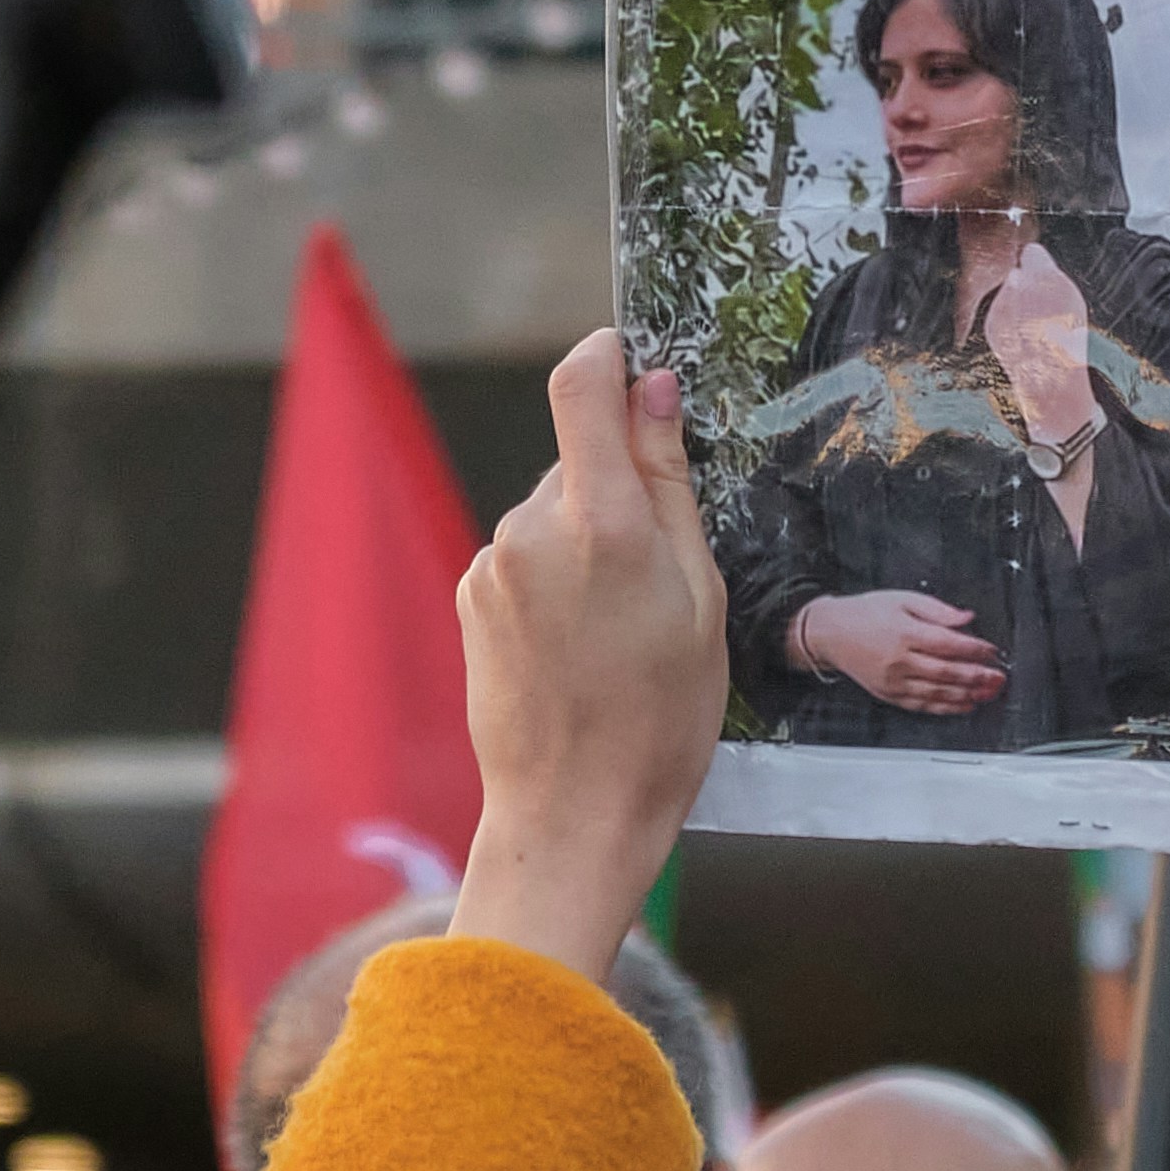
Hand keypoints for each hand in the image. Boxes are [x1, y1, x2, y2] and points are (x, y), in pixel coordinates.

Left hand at [450, 334, 727, 980]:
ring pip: (553, 512)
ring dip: (587, 540)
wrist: (574, 813)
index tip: (632, 361)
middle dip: (618, 490)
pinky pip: (525, 556)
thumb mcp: (698, 597)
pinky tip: (582, 644)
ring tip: (622, 627)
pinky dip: (556, 578)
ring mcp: (492, 565)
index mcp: (599, 523)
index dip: (607, 357)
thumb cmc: (659, 719)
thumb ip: (668, 484)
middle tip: (662, 572)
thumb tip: (654, 390)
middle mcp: (530, 530)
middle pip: (578, 461)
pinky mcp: (471, 598)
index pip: (583, 386)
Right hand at [791, 586, 1004, 715]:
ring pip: (937, 693)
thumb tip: (967, 618)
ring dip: (967, 695)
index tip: (992, 651)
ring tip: (988, 693)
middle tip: (998, 677)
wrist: (830, 633)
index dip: (974, 649)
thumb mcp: (903, 599)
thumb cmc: (866, 613)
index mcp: (905, 633)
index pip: (948, 644)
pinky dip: (946, 708)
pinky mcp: (889, 695)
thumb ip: (938, 610)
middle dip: (977, 676)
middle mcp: (900, 661)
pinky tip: (964, 705)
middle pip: (947, 672)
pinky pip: (923, 705)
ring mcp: (894, 682)